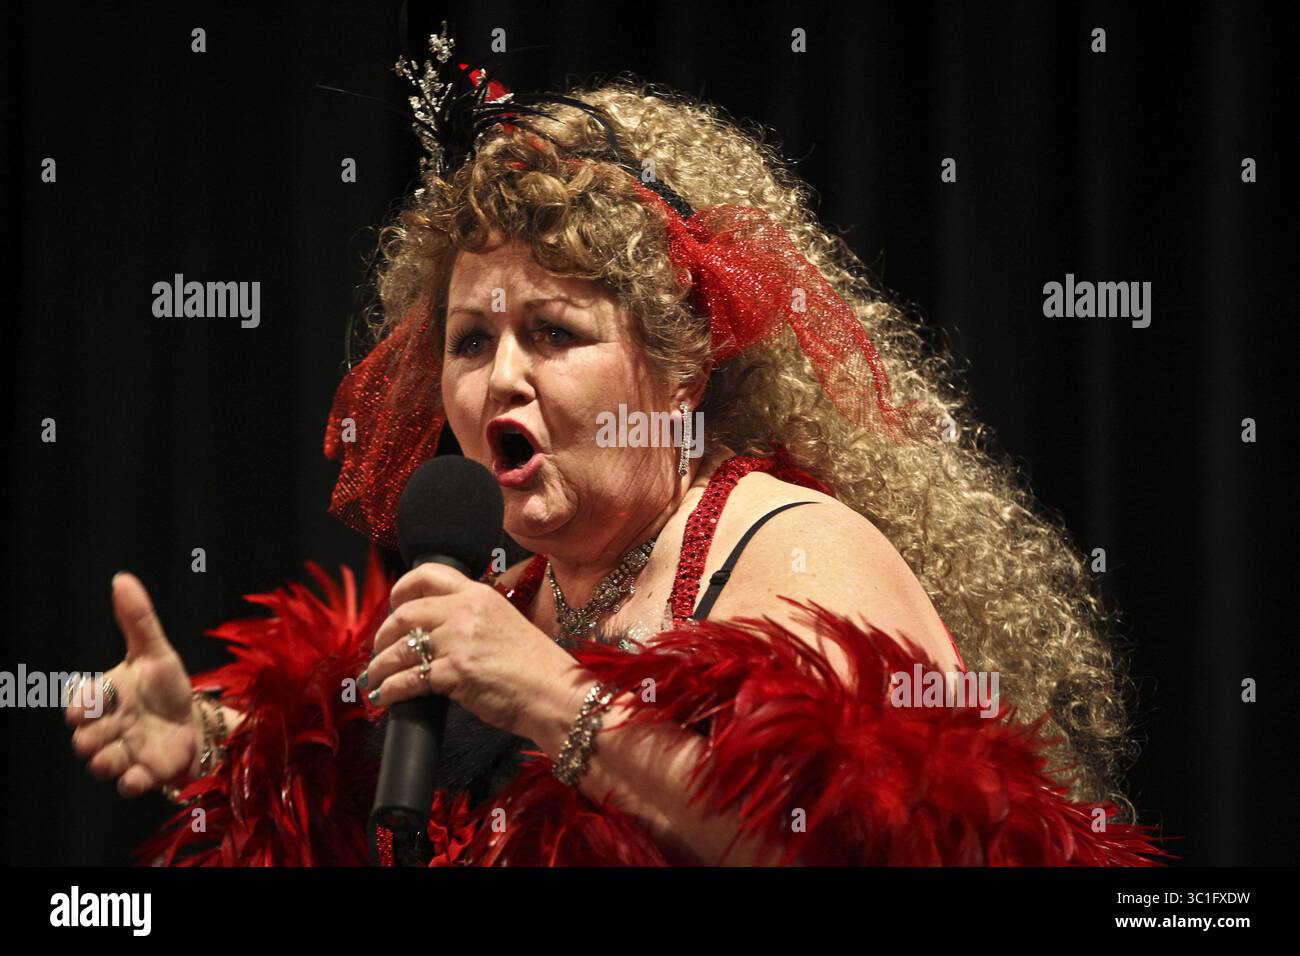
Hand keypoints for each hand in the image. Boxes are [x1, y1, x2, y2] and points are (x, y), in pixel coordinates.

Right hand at [65, 573, 200, 797]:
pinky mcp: (144, 774)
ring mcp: (124, 752)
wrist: (194, 721)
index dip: (82, 705)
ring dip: (106, 761)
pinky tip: (139, 777)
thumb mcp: (156, 651)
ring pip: (103, 763)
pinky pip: (130, 784)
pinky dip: (132, 782)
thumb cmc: (165, 686)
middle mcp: (108, 728)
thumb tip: (122, 579)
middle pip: (87, 737)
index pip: (84, 701)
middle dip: (90, 737)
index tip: (82, 710)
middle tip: (99, 735)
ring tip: (116, 757)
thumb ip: (138, 620)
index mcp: (107, 697)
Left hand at [363, 563, 574, 738]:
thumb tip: (434, 633)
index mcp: (480, 595)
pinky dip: (389, 690)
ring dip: (379, 667)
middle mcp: (467, 611)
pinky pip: (407, 680)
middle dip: (383, 636)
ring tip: (374, 679)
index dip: (401, 589)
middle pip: (404, 613)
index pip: (428, 574)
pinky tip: (385, 698)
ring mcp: (460, 640)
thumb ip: (472, 621)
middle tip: (379, 651)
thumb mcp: (504, 626)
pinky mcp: (455, 672)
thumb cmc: (536, 669)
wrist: (557, 695)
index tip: (393, 606)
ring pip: (400, 648)